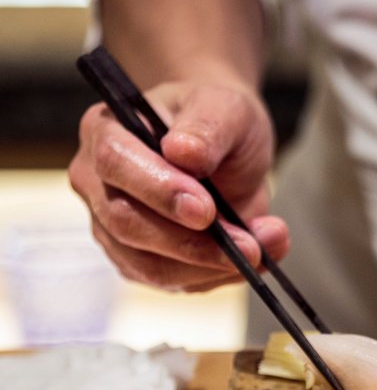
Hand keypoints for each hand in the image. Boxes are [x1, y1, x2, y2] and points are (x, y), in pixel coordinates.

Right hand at [69, 80, 288, 291]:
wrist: (227, 145)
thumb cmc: (218, 118)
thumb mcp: (225, 108)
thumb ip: (207, 127)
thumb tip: (184, 153)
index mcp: (106, 131)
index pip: (116, 163)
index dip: (159, 191)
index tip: (206, 210)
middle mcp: (97, 183)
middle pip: (126, 223)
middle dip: (192, 242)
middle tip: (250, 245)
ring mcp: (112, 226)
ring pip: (149, 264)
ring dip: (211, 266)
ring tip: (266, 248)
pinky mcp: (139, 259)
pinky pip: (173, 281)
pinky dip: (217, 276)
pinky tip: (254, 260)